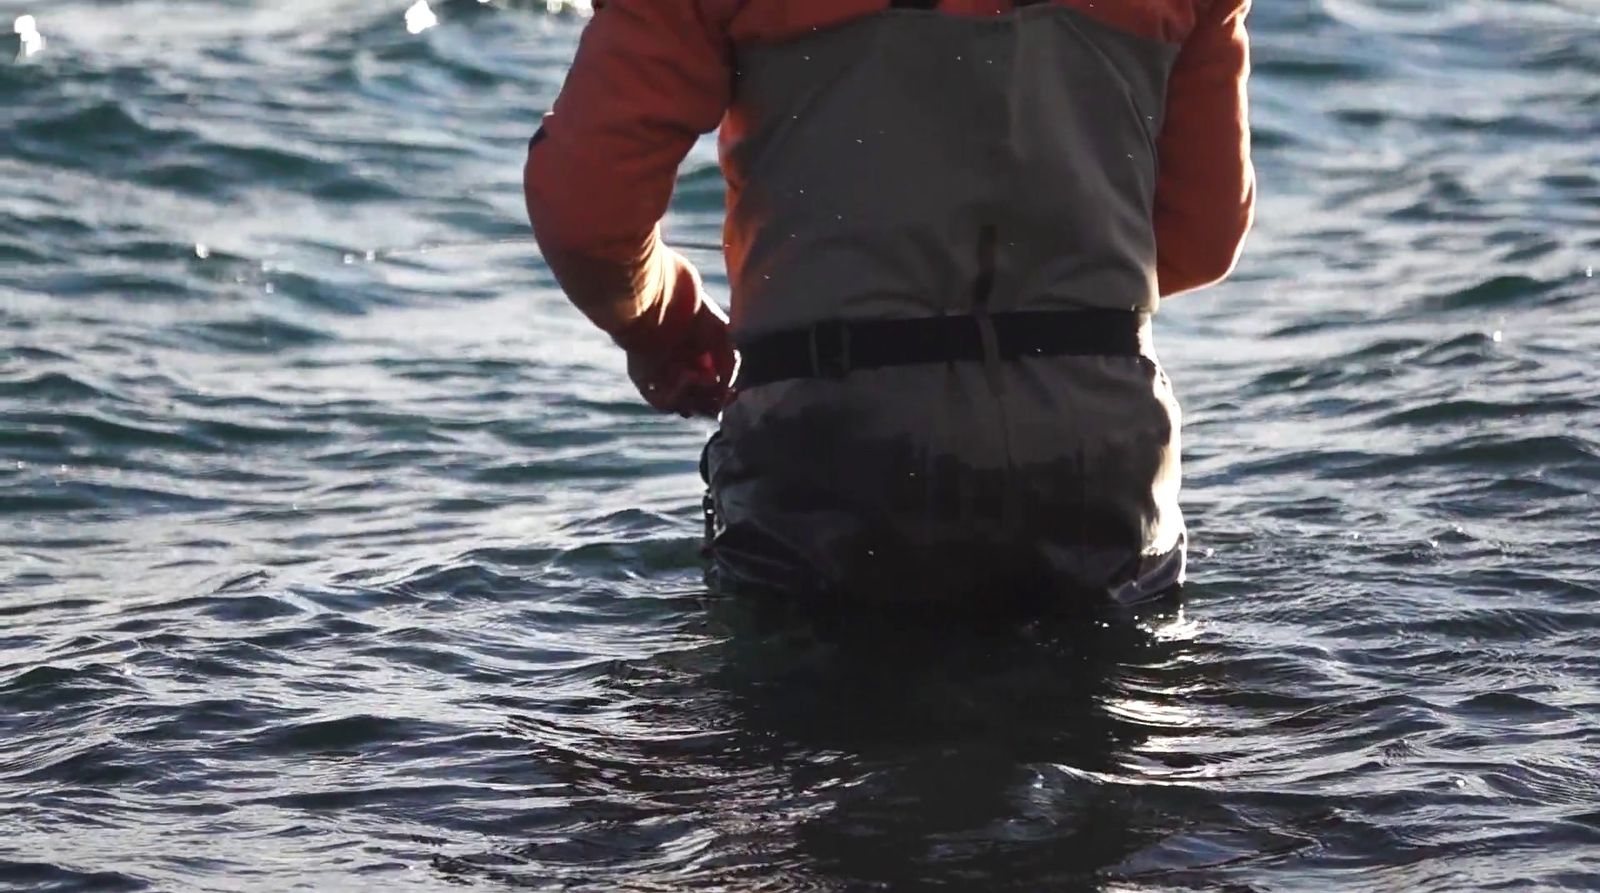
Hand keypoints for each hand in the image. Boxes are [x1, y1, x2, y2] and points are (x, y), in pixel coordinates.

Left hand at [627, 298, 735, 417]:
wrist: (660, 300)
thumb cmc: (693, 313)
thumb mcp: (724, 336)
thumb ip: (731, 364)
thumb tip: (727, 391)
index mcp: (697, 358)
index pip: (712, 390)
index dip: (724, 396)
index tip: (734, 393)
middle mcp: (679, 369)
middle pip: (698, 403)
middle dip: (713, 403)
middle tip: (724, 395)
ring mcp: (661, 377)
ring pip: (683, 406)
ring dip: (698, 399)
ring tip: (703, 377)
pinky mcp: (644, 380)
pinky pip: (662, 401)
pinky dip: (679, 394)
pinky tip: (687, 374)